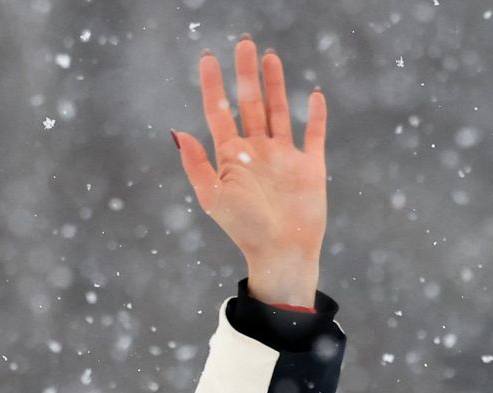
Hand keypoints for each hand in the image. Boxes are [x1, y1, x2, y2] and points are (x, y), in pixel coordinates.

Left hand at [172, 37, 327, 298]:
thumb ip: (197, 164)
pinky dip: (315, 114)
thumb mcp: (213, 196)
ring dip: (275, 84)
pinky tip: (312, 94)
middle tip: (243, 42)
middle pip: (250, 103)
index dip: (213, 86)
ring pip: (278, 111)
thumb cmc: (244, 228)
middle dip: (246, 74)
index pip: (219, 112)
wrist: (281, 250)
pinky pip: (313, 133)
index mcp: (230, 157)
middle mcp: (256, 152)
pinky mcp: (310, 164)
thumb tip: (177, 132)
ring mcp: (283, 156)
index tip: (208, 58)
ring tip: (269, 56)